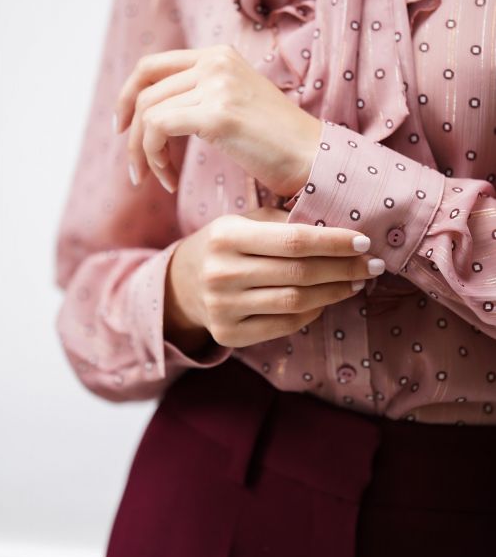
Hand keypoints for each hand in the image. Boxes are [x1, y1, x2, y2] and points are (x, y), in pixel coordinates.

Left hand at [112, 44, 322, 197]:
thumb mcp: (235, 104)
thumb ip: (200, 96)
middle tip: (135, 168)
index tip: (122, 127)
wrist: (313, 159)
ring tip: (160, 179)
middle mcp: (216, 62)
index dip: (127, 95)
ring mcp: (217, 85)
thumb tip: (155, 113)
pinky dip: (155, 158)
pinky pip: (158, 130)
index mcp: (219, 55)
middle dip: (131, 134)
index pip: (152, 66)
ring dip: (144, 153)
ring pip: (147, 112)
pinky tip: (169, 181)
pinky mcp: (217, 114)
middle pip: (144, 91)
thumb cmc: (277, 143)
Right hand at [165, 206, 384, 350]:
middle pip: (300, 273)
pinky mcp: (228, 334)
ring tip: (357, 282)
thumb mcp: (247, 222)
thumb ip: (286, 222)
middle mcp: (221, 273)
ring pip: (296, 302)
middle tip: (372, 264)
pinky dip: (313, 312)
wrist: (183, 283)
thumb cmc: (228, 245)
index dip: (334, 243)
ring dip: (335, 292)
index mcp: (226, 235)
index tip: (364, 242)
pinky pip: (285, 325)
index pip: (294, 240)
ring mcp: (222, 307)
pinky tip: (327, 300)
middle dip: (344, 268)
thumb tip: (342, 226)